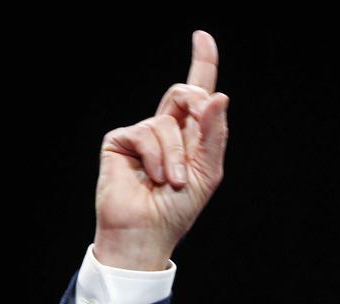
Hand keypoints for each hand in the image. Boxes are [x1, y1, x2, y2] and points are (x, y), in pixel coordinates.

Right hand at [93, 30, 229, 269]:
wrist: (148, 232)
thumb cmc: (178, 209)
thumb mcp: (208, 171)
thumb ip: (214, 133)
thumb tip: (219, 95)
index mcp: (191, 136)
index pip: (198, 95)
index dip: (202, 62)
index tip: (202, 36)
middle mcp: (166, 129)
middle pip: (184, 93)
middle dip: (197, 107)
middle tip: (201, 124)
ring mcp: (142, 133)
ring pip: (167, 121)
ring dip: (176, 156)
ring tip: (173, 182)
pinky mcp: (120, 139)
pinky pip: (146, 132)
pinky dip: (157, 157)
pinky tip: (155, 178)